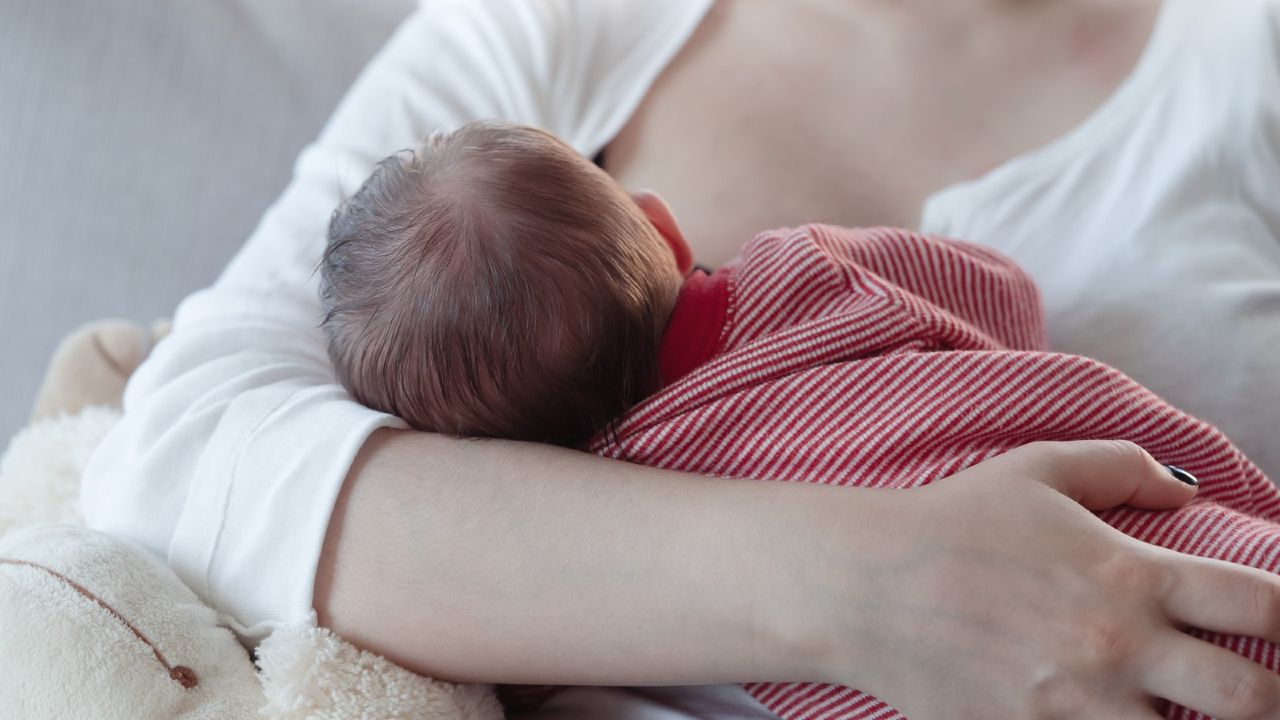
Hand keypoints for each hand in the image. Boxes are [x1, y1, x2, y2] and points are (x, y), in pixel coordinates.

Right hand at [826, 440, 1279, 718]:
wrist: (864, 585)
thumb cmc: (951, 521)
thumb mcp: (1037, 470)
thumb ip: (1122, 466)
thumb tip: (1187, 493)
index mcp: (1132, 574)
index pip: (1264, 606)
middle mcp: (1119, 646)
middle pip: (1254, 702)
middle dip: (1274, 702)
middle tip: (1259, 696)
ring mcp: (1076, 705)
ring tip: (1175, 713)